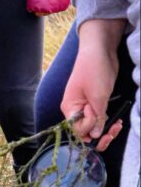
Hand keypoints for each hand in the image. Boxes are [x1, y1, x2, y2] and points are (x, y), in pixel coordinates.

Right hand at [61, 18, 125, 150]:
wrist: (100, 51)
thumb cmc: (94, 70)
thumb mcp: (98, 96)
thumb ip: (97, 118)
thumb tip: (96, 135)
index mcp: (70, 108)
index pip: (77, 130)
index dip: (89, 127)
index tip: (98, 114)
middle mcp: (76, 110)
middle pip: (85, 132)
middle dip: (99, 135)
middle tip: (113, 130)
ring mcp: (86, 107)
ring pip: (93, 127)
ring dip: (106, 130)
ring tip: (117, 124)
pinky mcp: (95, 103)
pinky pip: (99, 119)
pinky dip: (108, 122)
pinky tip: (117, 120)